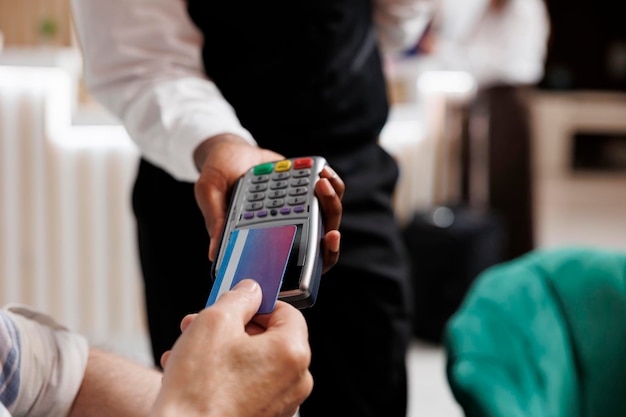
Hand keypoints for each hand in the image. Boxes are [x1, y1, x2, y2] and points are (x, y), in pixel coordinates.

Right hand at [153, 279, 312, 416]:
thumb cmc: (198, 390)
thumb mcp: (215, 322)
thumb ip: (239, 298)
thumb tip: (251, 291)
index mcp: (292, 353)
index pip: (286, 312)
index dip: (258, 303)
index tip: (236, 303)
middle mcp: (295, 381)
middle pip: (268, 338)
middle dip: (231, 327)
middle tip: (201, 324)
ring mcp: (280, 404)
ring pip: (254, 362)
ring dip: (222, 350)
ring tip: (188, 350)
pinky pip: (248, 387)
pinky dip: (224, 376)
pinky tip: (193, 375)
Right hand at [193, 134, 343, 272]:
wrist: (230, 149)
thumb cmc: (218, 173)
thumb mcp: (209, 191)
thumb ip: (215, 219)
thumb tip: (214, 253)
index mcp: (264, 237)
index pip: (296, 261)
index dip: (317, 260)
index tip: (327, 240)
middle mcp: (286, 227)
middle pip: (321, 239)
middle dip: (330, 223)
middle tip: (323, 201)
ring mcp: (299, 209)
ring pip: (328, 216)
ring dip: (331, 200)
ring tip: (321, 181)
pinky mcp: (307, 190)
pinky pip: (329, 192)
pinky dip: (332, 184)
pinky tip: (323, 172)